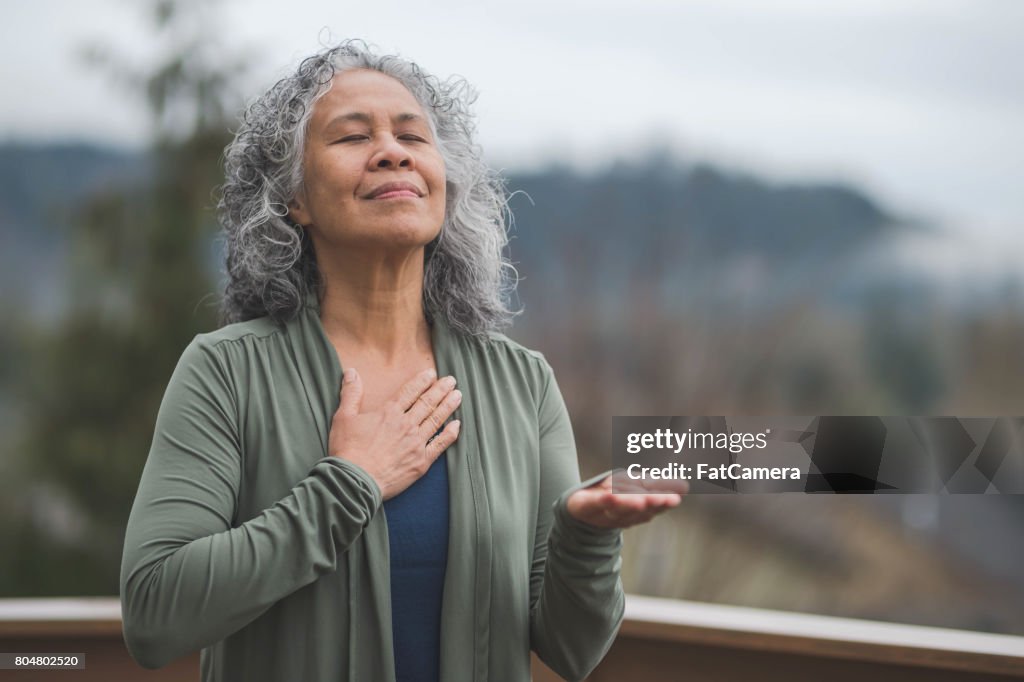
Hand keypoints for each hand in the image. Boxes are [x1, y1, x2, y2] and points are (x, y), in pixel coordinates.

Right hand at [328, 367, 461, 500]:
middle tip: (452, 380)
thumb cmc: (348, 450)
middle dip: (441, 389)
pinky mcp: (421, 462)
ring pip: (436, 420)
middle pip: (427, 403)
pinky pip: (440, 445)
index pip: (410, 392)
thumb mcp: (343, 417)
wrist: (355, 481)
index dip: (422, 381)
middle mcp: (406, 425)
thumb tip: (351, 372)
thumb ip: (351, 394)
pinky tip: (457, 425)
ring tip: (458, 396)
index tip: (432, 373)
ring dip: (448, 406)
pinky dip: (450, 434)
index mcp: (389, 413)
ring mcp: (416, 443)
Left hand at [565, 470, 686, 529]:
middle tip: (664, 500)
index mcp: (637, 510)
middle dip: (650, 505)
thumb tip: (685, 486)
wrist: (579, 508)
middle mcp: (622, 515)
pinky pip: (594, 504)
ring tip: (640, 500)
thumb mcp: (635, 488)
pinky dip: (602, 501)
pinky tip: (609, 495)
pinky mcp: (584, 507)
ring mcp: (602, 513)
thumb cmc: (613, 497)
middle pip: (637, 510)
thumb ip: (658, 486)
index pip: (652, 506)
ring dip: (629, 504)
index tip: (675, 499)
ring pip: (617, 510)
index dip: (663, 503)